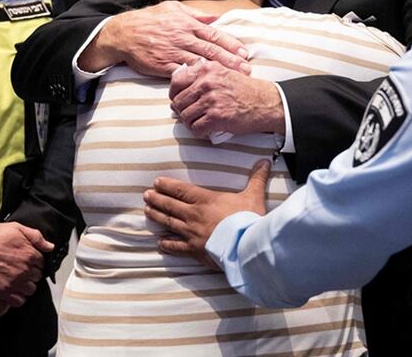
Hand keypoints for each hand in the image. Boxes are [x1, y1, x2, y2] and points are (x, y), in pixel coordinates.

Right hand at [0, 222, 51, 306]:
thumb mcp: (17, 228)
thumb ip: (36, 237)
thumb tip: (50, 246)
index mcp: (30, 254)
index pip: (43, 263)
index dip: (35, 262)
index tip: (28, 260)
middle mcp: (25, 270)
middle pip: (38, 277)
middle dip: (31, 273)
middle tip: (21, 269)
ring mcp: (14, 282)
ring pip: (31, 290)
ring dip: (26, 285)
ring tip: (16, 279)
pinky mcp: (3, 292)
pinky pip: (19, 301)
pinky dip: (18, 297)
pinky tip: (12, 289)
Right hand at [80, 1, 250, 76]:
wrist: (123, 34)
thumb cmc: (149, 19)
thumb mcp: (172, 8)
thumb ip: (195, 13)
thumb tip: (215, 17)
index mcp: (186, 23)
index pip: (214, 34)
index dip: (231, 44)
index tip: (244, 52)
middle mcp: (182, 37)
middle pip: (212, 50)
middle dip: (231, 60)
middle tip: (246, 68)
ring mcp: (173, 52)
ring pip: (201, 62)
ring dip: (219, 70)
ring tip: (234, 77)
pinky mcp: (163, 66)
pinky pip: (183, 73)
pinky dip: (197, 78)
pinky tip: (209, 83)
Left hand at [144, 160, 271, 266]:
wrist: (246, 245)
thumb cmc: (248, 219)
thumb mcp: (253, 195)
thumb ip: (256, 178)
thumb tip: (265, 161)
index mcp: (206, 200)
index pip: (182, 190)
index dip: (168, 185)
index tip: (157, 182)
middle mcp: (194, 215)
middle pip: (171, 205)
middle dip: (157, 199)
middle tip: (146, 195)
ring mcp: (192, 233)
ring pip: (169, 223)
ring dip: (157, 216)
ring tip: (147, 211)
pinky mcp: (194, 250)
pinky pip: (176, 247)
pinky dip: (167, 244)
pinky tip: (159, 243)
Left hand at [170, 60, 283, 136]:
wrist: (266, 103)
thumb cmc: (245, 89)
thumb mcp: (223, 72)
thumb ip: (203, 74)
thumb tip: (180, 84)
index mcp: (207, 70)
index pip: (176, 81)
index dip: (174, 94)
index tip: (178, 100)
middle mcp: (207, 83)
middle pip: (178, 101)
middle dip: (182, 111)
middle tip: (190, 115)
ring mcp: (211, 100)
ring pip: (185, 116)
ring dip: (190, 123)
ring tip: (199, 122)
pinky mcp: (217, 117)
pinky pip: (195, 128)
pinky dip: (199, 132)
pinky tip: (206, 130)